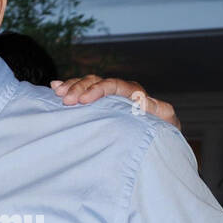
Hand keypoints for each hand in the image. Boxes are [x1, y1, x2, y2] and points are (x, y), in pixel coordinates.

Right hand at [50, 75, 180, 129]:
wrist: (161, 140)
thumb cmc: (165, 134)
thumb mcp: (166, 124)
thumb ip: (159, 111)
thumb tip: (144, 102)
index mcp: (137, 95)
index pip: (115, 86)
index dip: (98, 90)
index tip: (84, 100)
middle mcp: (123, 92)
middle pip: (98, 81)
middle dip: (81, 88)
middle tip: (65, 99)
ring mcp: (111, 97)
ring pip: (89, 84)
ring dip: (73, 87)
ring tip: (57, 92)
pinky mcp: (102, 104)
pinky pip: (85, 91)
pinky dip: (71, 88)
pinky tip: (56, 88)